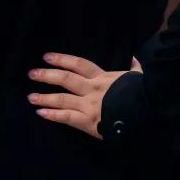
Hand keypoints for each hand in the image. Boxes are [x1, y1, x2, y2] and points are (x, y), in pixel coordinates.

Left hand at [26, 51, 143, 139]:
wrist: (149, 110)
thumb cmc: (144, 94)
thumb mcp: (139, 77)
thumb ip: (134, 69)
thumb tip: (135, 60)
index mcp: (103, 77)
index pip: (79, 64)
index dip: (61, 59)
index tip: (46, 57)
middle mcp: (92, 88)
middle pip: (65, 78)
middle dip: (47, 76)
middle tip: (32, 74)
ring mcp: (89, 105)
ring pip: (62, 99)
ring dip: (44, 97)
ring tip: (31, 97)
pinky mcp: (89, 121)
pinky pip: (67, 117)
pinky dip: (53, 115)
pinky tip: (41, 113)